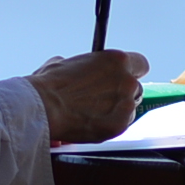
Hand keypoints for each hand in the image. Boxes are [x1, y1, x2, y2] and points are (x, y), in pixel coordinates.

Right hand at [30, 48, 146, 143]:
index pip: (141, 64)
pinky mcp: (120, 125)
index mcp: (116, 60)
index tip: (122, 77)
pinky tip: (94, 123)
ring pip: (130, 108)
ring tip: (94, 113)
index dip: (131, 71)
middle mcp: (126, 80)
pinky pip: (122, 124)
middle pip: (135, 87)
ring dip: (117, 110)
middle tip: (103, 99)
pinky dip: (111, 124)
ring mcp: (125, 104)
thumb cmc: (50, 84)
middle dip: (122, 93)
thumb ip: (82, 65)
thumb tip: (78, 69)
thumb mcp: (65, 62)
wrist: (43, 107)